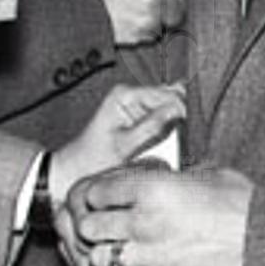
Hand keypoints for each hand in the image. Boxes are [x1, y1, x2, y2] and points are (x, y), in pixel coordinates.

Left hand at [50, 83, 185, 213]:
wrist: (74, 172)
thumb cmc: (91, 160)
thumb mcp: (124, 146)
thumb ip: (153, 126)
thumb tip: (180, 110)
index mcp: (125, 95)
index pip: (167, 93)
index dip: (182, 110)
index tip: (190, 128)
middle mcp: (133, 96)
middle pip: (172, 97)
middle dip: (181, 115)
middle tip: (185, 136)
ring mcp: (138, 107)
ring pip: (172, 108)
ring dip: (178, 123)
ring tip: (177, 141)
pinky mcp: (143, 120)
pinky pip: (166, 120)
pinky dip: (171, 130)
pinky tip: (169, 141)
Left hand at [66, 165, 251, 265]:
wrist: (263, 241)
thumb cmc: (240, 203)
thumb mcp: (204, 173)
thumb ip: (169, 175)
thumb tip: (154, 174)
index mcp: (153, 188)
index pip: (96, 191)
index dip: (95, 194)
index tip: (103, 199)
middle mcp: (144, 221)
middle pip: (89, 225)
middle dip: (93, 224)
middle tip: (103, 225)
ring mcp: (148, 255)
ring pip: (96, 258)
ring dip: (101, 254)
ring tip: (113, 249)